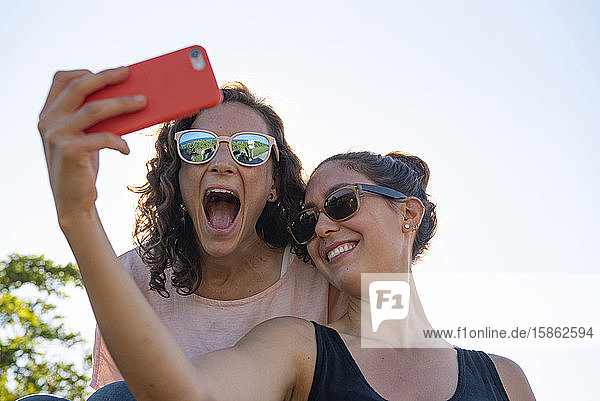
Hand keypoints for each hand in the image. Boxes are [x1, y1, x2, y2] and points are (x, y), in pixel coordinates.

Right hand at [38, 67, 146, 230]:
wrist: (73, 202)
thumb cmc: (82, 166)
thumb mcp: (84, 137)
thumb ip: (91, 118)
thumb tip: (125, 96)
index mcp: (48, 113)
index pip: (62, 79)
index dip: (87, 71)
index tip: (114, 71)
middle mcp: (48, 121)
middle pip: (80, 87)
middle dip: (107, 77)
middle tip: (129, 73)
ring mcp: (55, 135)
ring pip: (94, 109)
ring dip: (122, 103)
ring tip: (143, 102)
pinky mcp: (68, 151)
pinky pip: (101, 137)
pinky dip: (119, 141)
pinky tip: (126, 149)